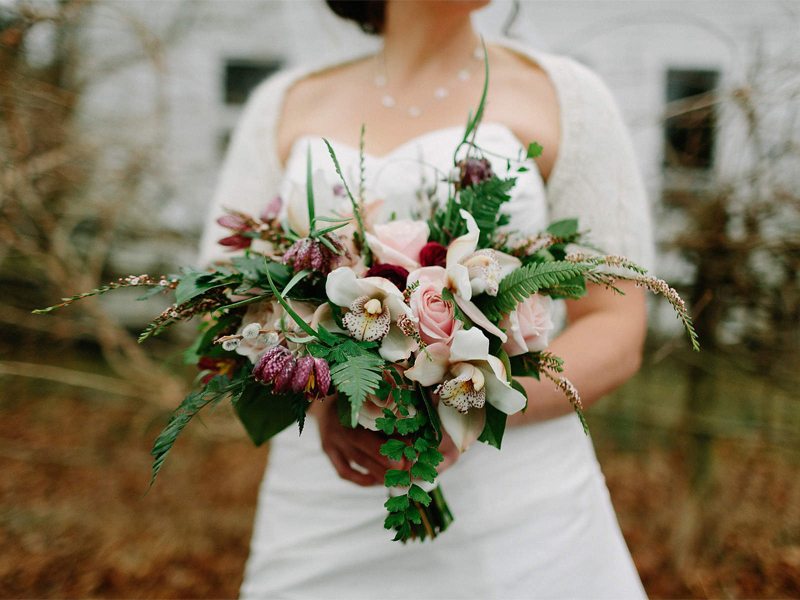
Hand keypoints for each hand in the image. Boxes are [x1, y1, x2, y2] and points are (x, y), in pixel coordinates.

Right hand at [312, 396, 461, 485]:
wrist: (323, 398)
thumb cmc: (357, 395)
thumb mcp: (370, 393)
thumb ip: (392, 400)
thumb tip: (423, 410)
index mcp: (352, 406)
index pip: (374, 425)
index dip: (395, 437)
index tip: (413, 446)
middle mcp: (340, 423)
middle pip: (364, 446)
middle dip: (387, 460)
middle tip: (407, 468)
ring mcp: (332, 439)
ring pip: (357, 461)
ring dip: (379, 472)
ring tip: (399, 479)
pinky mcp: (327, 450)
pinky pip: (344, 471)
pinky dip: (361, 478)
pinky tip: (376, 481)